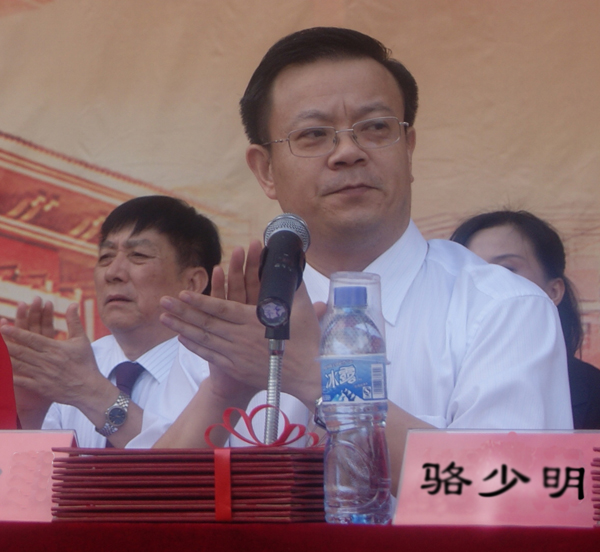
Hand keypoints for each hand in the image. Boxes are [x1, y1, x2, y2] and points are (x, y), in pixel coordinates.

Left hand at [0, 303, 108, 411]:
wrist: (89, 389)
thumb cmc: (86, 363)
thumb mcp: (81, 340)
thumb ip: (74, 321)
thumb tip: (73, 304)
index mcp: (55, 348)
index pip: (32, 338)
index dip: (16, 332)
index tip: (4, 326)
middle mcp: (46, 360)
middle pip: (21, 350)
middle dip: (5, 343)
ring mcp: (42, 375)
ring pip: (18, 365)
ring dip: (5, 358)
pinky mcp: (40, 387)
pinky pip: (21, 382)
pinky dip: (9, 377)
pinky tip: (1, 373)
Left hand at [160, 240, 321, 406]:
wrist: (308, 375)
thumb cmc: (306, 342)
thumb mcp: (303, 310)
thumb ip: (294, 287)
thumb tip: (292, 264)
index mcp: (254, 321)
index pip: (222, 309)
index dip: (201, 301)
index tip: (183, 294)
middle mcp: (241, 337)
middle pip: (207, 323)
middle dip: (182, 311)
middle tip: (162, 301)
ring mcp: (236, 355)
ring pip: (204, 339)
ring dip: (182, 328)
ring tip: (163, 318)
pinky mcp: (236, 367)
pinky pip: (210, 355)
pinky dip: (195, 347)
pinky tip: (182, 338)